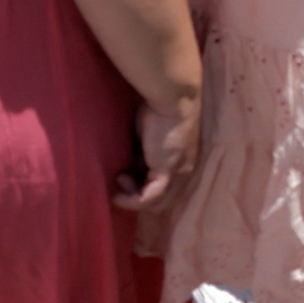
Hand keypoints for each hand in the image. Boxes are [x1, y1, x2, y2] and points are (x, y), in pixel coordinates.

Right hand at [118, 94, 206, 256]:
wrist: (173, 99)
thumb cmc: (159, 110)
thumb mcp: (149, 137)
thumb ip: (143, 152)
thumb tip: (128, 163)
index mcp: (183, 162)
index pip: (167, 190)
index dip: (146, 190)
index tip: (126, 179)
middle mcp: (185, 172)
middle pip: (164, 201)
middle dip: (139, 198)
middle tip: (121, 181)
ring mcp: (179, 174)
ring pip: (157, 204)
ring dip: (133, 199)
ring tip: (119, 182)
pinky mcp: (168, 172)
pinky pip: (149, 198)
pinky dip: (132, 201)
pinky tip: (119, 195)